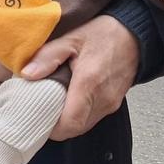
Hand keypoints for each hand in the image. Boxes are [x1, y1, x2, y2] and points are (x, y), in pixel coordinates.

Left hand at [20, 15, 138, 139]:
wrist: (135, 33)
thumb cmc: (103, 34)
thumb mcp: (71, 38)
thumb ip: (48, 56)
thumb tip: (27, 74)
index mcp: (89, 82)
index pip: (70, 122)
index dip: (51, 128)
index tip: (36, 117)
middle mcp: (102, 98)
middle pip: (75, 129)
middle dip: (55, 126)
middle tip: (39, 111)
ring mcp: (111, 103)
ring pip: (84, 126)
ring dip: (67, 121)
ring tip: (51, 104)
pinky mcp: (114, 103)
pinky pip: (92, 118)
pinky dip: (78, 115)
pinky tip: (67, 100)